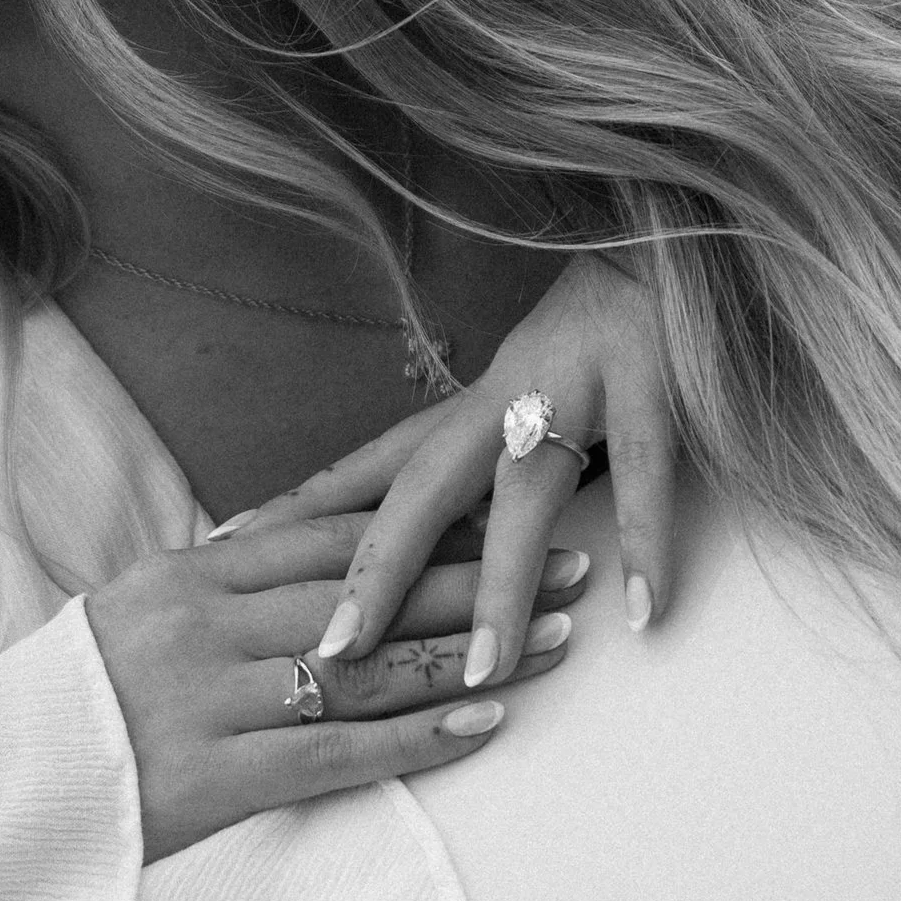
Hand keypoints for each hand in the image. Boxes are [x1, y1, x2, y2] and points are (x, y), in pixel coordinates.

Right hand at [84, 515, 580, 863]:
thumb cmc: (77, 712)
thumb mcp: (134, 618)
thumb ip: (219, 583)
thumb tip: (302, 541)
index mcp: (184, 573)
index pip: (329, 534)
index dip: (427, 520)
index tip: (507, 507)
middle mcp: (197, 623)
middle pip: (366, 591)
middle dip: (478, 577)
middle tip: (568, 565)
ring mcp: (204, 699)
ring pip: (363, 668)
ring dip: (470, 654)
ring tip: (555, 643)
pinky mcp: (212, 779)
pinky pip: (335, 753)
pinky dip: (417, 739)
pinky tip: (487, 726)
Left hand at [246, 254, 676, 691]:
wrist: (676, 230)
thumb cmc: (598, 331)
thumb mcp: (520, 395)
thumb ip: (468, 460)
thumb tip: (402, 535)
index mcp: (467, 407)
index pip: (367, 468)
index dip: (298, 515)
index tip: (224, 556)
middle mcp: (504, 397)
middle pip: (420, 488)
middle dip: (373, 570)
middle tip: (333, 651)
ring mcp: (575, 388)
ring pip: (524, 495)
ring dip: (500, 586)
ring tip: (480, 670)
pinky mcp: (652, 384)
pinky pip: (649, 474)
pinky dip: (647, 543)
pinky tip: (647, 612)